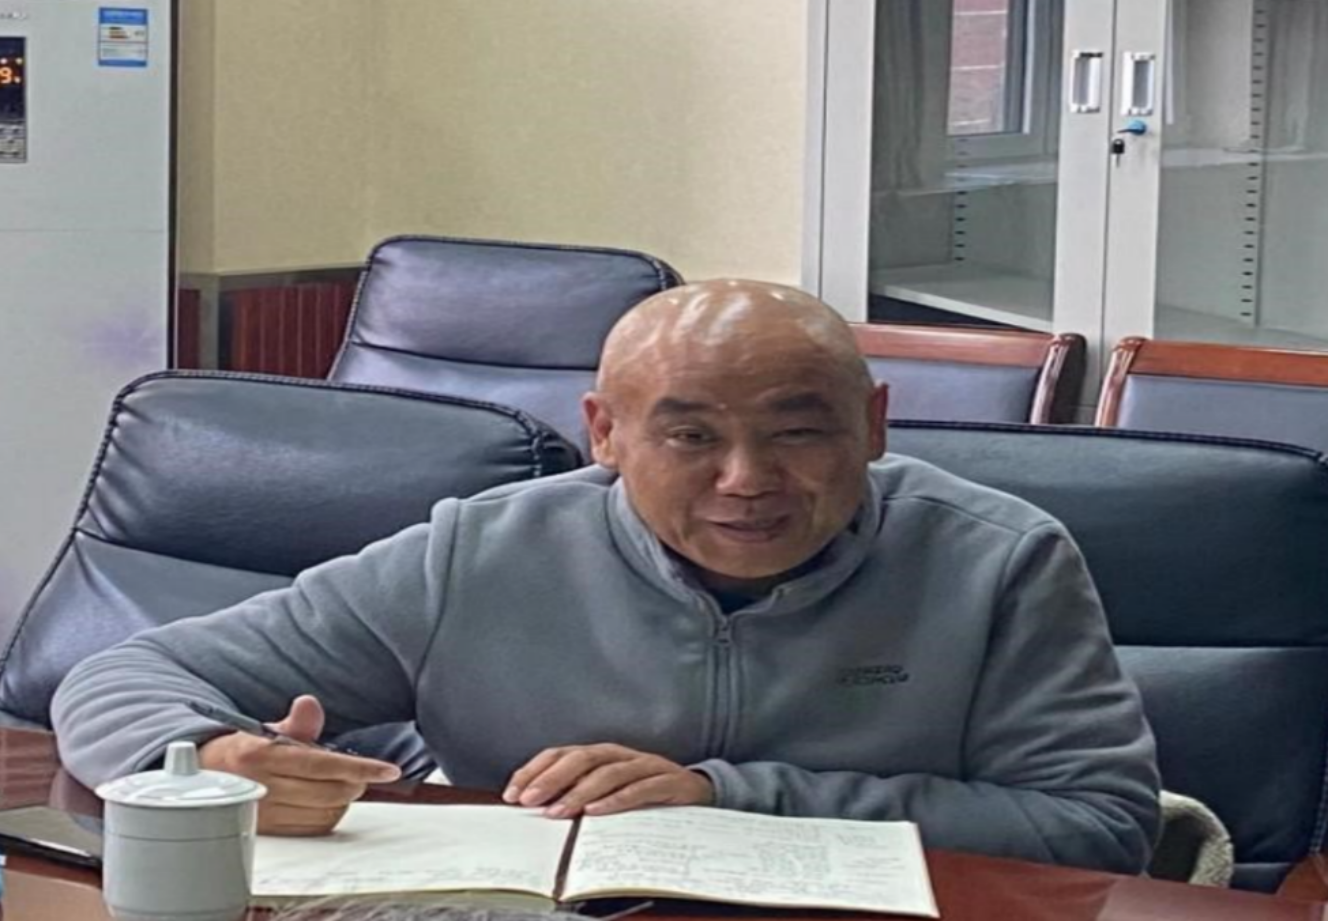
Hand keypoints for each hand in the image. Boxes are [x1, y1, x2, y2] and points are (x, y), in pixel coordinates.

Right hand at [198, 695, 400, 835]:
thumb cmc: (245, 751)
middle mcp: (261, 787)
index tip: (388, 770)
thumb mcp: (267, 730)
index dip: (359, 768)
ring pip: (325, 813)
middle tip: (361, 774)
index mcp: (261, 756)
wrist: (207, 778)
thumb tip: (309, 705)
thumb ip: (297, 722)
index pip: (321, 764)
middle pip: (329, 793)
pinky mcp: (267, 832)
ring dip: (342, 800)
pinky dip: (328, 815)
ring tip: (339, 784)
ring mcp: (263, 813)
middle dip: (355, 783)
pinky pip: (312, 828)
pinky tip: (325, 801)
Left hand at [502, 743, 713, 818]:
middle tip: (530, 800)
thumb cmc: (645, 792)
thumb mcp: (608, 790)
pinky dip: (616, 800)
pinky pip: (638, 789)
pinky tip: (596, 812)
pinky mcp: (666, 781)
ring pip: (607, 773)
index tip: (513, 793)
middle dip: (551, 779)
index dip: (535, 770)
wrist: (698, 791)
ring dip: (579, 792)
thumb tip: (537, 807)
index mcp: (600, 754)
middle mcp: (620, 754)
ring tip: (558, 811)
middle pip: (581, 758)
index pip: (561, 753)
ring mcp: (644, 765)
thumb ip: (578, 792)